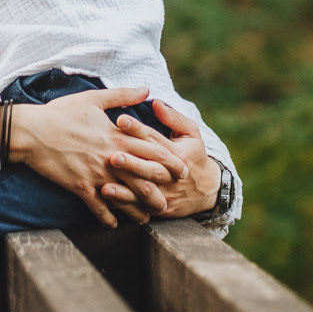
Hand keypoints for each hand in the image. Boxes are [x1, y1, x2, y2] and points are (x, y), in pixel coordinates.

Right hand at [8, 88, 185, 228]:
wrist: (32, 131)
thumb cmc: (61, 112)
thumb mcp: (93, 99)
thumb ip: (122, 96)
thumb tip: (146, 89)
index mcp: (116, 137)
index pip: (151, 151)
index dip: (170, 162)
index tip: (182, 171)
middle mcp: (110, 158)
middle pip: (144, 178)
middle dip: (160, 191)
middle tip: (171, 202)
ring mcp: (96, 174)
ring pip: (125, 197)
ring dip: (137, 210)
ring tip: (146, 219)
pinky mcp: (80, 186)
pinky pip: (98, 207)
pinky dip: (107, 218)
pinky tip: (113, 225)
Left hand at [99, 99, 220, 218]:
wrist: (207, 191)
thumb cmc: (193, 155)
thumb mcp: (191, 133)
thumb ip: (174, 118)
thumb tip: (155, 102)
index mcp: (179, 154)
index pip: (155, 140)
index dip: (137, 129)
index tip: (120, 120)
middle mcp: (172, 175)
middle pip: (150, 168)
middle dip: (131, 162)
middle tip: (112, 155)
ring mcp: (166, 194)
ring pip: (144, 192)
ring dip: (124, 191)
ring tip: (105, 186)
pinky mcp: (160, 209)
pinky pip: (141, 209)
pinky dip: (124, 206)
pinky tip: (108, 202)